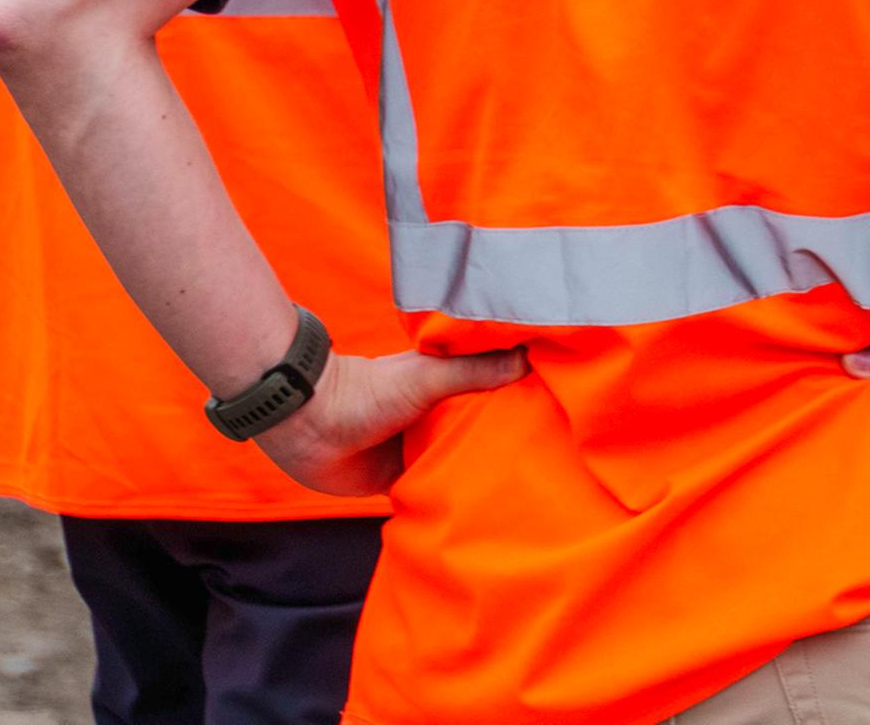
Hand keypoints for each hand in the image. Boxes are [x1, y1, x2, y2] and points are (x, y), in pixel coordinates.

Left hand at [254, 347, 527, 497]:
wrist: (310, 428)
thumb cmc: (368, 392)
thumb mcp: (428, 376)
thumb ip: (475, 370)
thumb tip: (529, 358)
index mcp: (446, 385)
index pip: (494, 390)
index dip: (522, 396)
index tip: (559, 407)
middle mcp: (437, 417)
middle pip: (481, 429)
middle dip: (506, 439)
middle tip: (552, 455)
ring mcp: (419, 449)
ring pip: (459, 462)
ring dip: (478, 472)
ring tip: (527, 485)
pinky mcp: (401, 480)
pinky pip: (433, 491)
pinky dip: (450, 498)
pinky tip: (481, 510)